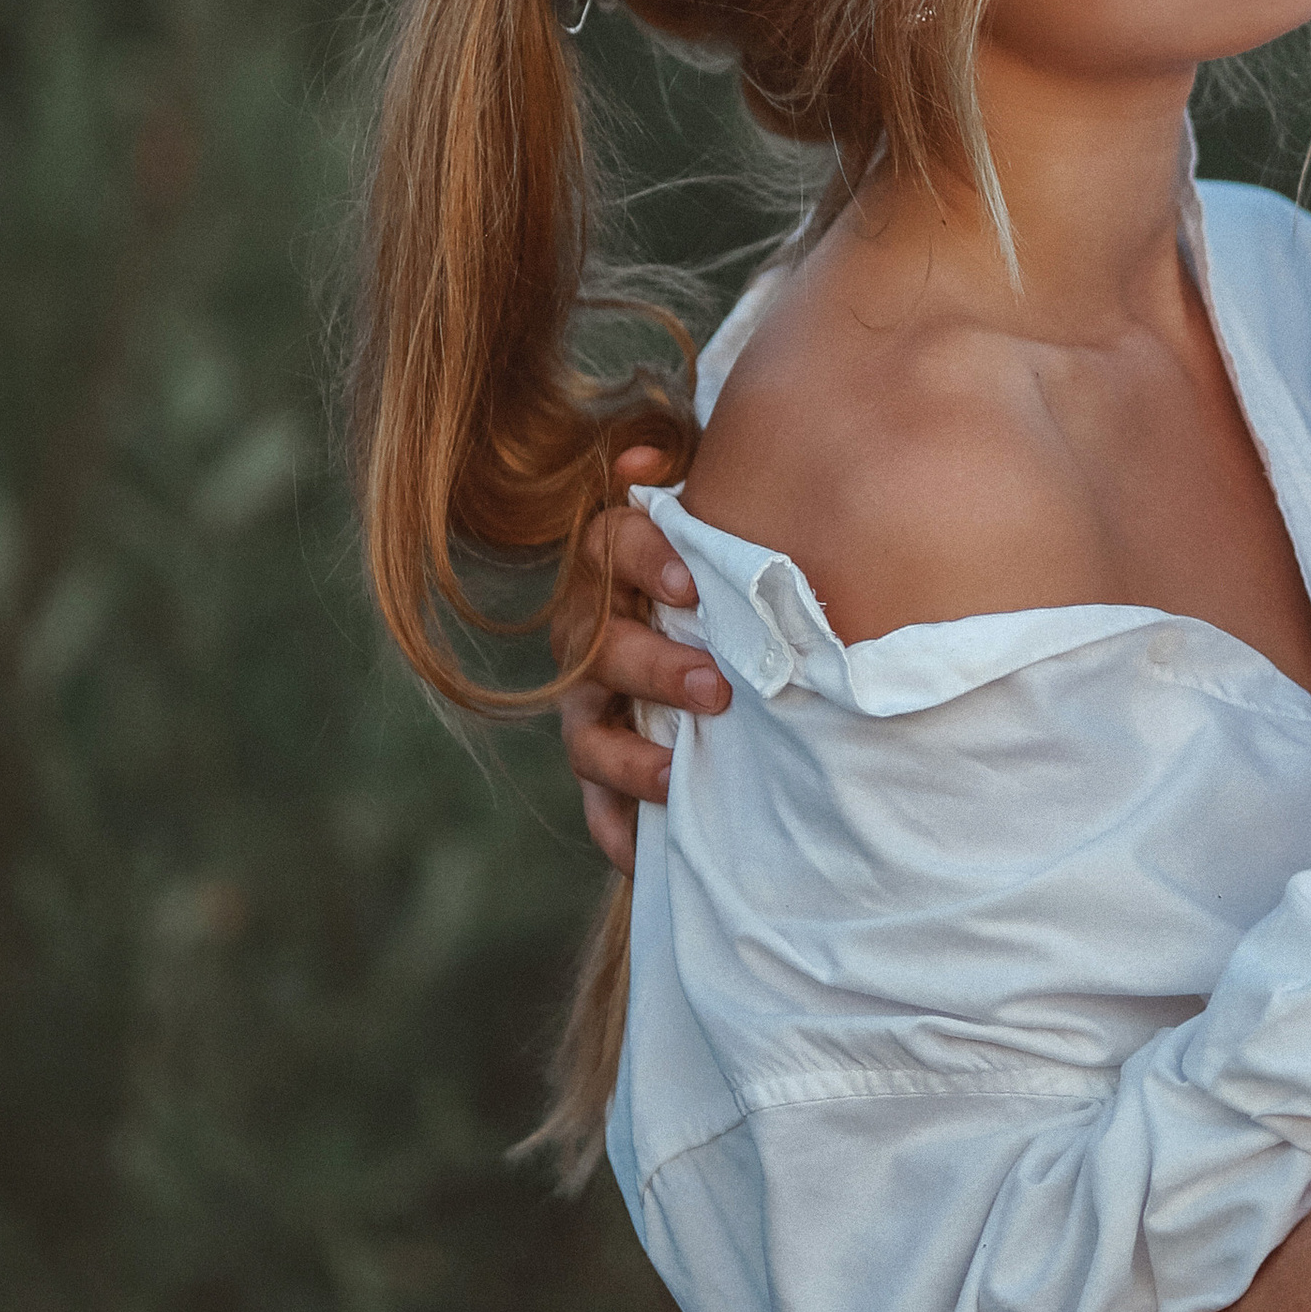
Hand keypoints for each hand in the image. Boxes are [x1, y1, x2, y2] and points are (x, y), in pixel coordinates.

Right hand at [551, 441, 730, 871]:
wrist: (714, 647)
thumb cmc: (722, 567)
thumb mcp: (710, 516)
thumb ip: (688, 478)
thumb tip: (642, 457)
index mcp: (613, 567)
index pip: (609, 547)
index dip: (644, 559)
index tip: (690, 578)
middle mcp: (589, 634)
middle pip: (598, 647)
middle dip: (654, 669)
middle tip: (716, 687)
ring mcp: (588, 706)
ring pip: (590, 733)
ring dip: (632, 755)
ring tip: (682, 772)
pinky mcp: (602, 771)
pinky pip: (598, 808)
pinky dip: (620, 830)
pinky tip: (650, 854)